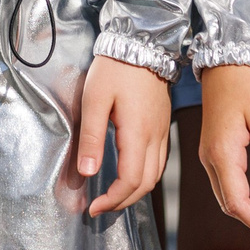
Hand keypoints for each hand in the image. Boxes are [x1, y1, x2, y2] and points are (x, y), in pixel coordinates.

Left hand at [75, 55, 171, 216]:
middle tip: (101, 207)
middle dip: (123, 202)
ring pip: (155, 175)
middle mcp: (155, 136)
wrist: (141, 42)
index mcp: (138, 132)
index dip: (113, 200)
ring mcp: (162, 131)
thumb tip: (87, 172)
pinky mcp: (162, 125)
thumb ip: (90, 137)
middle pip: (146, 184)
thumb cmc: (115, 67)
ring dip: (135, 192)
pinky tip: (129, 174)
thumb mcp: (94, 98)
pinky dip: (144, 177)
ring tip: (112, 196)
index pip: (131, 181)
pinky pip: (158, 161)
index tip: (93, 207)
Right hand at [197, 62, 249, 237]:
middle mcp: (210, 159)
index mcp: (222, 152)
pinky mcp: (214, 152)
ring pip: (226, 196)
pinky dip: (243, 198)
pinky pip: (225, 184)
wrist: (225, 64)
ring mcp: (209, 156)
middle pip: (229, 204)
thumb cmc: (245, 86)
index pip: (236, 201)